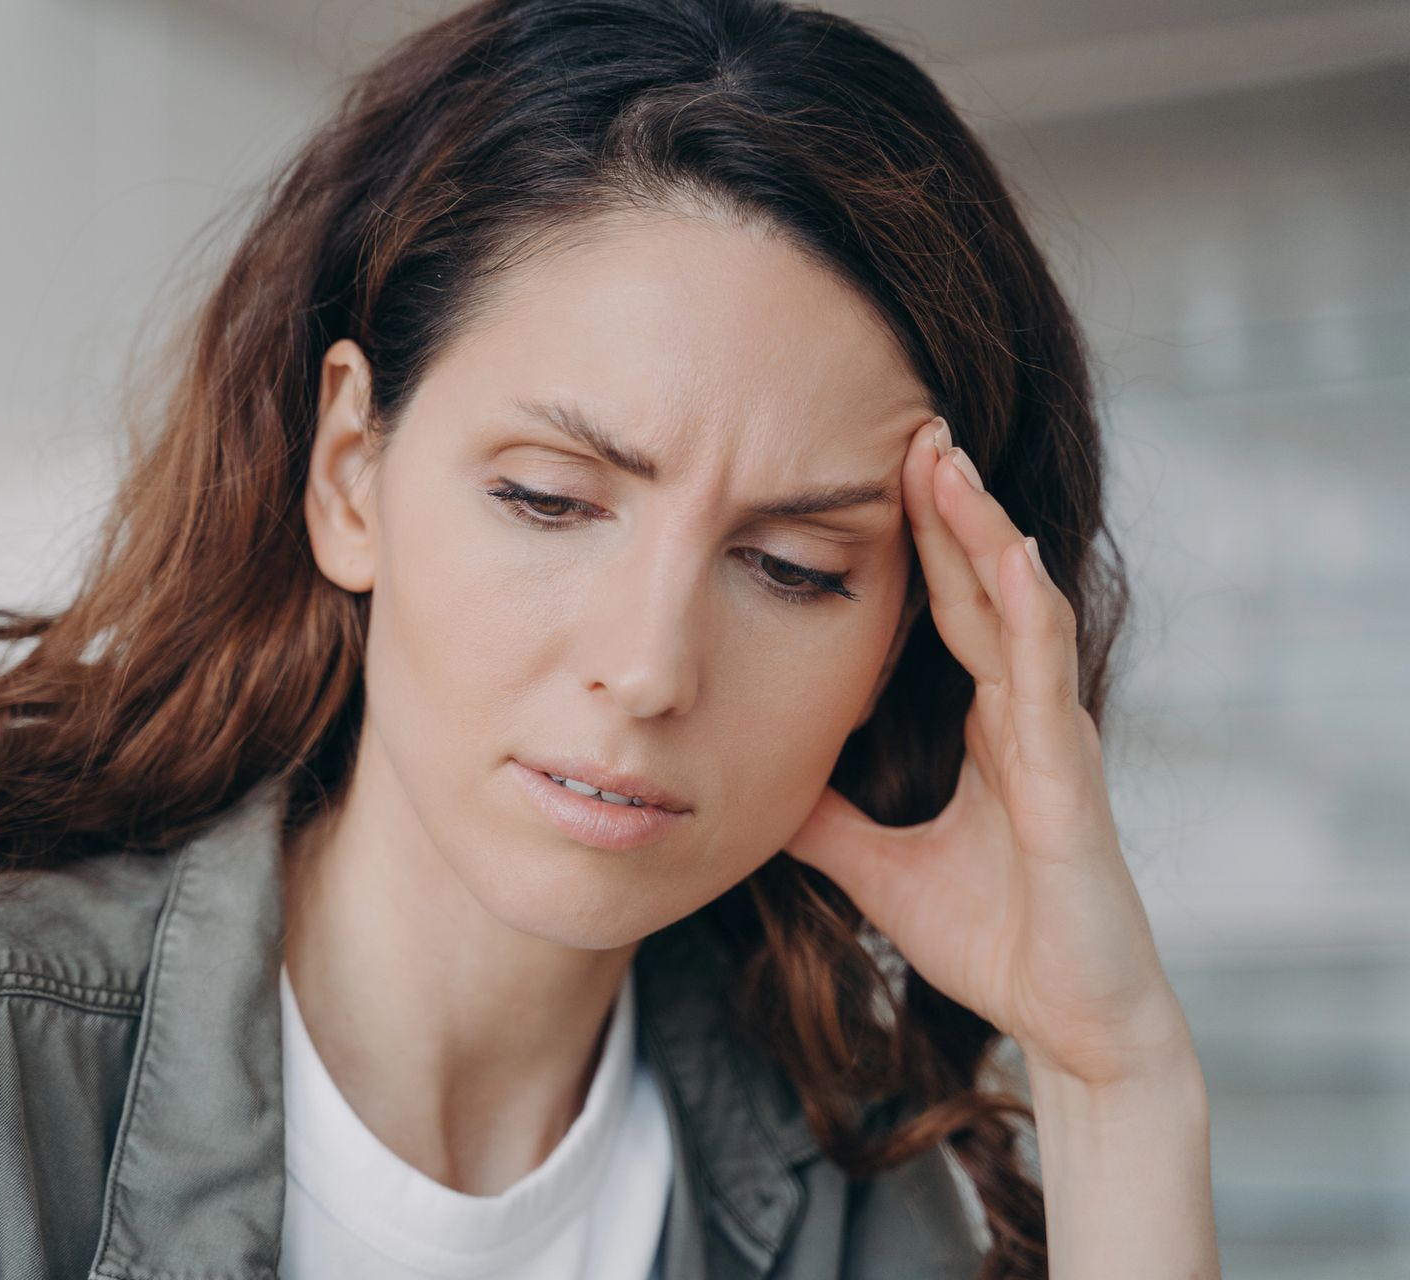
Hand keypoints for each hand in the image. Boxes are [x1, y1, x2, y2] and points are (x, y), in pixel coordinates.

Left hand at [781, 416, 1191, 1087]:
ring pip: (1018, 612)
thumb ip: (826, 816)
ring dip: (984, 533)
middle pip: (983, 588)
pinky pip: (1046, 682)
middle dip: (951, 507)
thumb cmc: (991, 940)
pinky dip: (1028, 615)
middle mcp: (1026, 719)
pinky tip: (1010, 558)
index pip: (951, 611)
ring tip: (949, 459)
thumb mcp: (875, 864)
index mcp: (988, 729)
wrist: (1065, 1022)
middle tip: (916, 421)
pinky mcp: (1069, 784)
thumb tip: (756, 779)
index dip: (925, 542)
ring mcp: (1053, 743)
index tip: (883, 468)